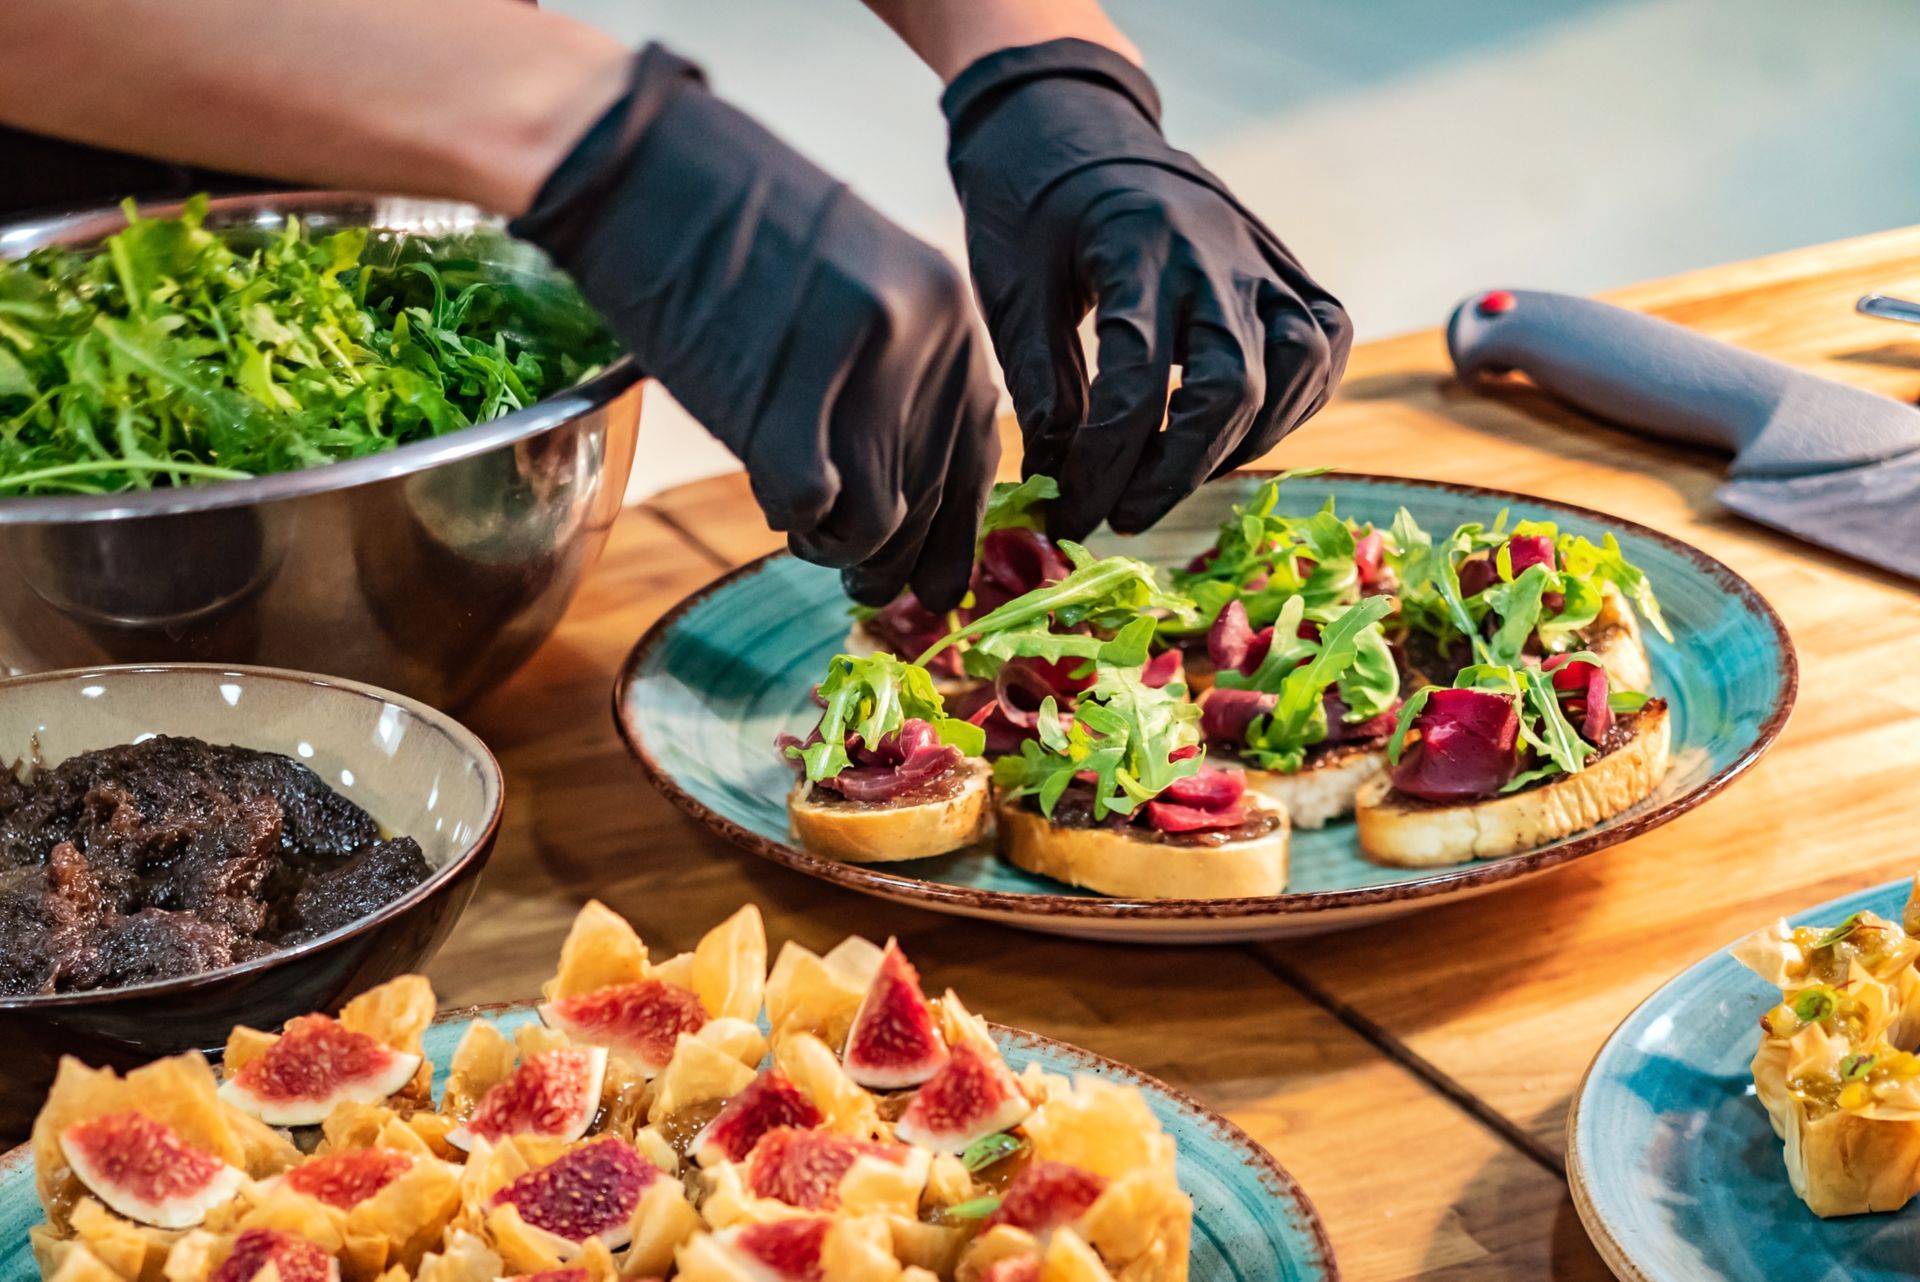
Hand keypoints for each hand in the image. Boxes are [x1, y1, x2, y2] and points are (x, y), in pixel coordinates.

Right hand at [513, 45, 999, 610]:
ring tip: (807, 534)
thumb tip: (911, 483)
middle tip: (865, 589)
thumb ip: (899, 366)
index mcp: (950, 311)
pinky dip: (790, 519)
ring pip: (878, 520)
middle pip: (932, 497)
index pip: (977, 452)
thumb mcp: (860, 278)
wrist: (643, 166)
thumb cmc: (735, 219)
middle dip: (899, 560)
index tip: (940, 579)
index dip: (958, 529)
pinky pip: (810, 508)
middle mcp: (925, 341)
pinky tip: (771, 499)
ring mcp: (859, 372)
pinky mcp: (785, 401)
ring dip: (839, 546)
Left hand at [942, 39, 1350, 539]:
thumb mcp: (1010, 289)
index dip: (1103, 466)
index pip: (1134, 384)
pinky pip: (1323, 340)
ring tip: (1176, 473)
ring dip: (1243, 440)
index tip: (1072, 514)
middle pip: (1231, 387)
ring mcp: (1259, 256)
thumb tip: (1058, 478)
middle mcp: (1213, 251)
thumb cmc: (1032, 207)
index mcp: (1135, 249)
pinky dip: (1295, 400)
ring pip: (1295, 367)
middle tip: (1122, 513)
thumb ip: (1039, 384)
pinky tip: (1238, 430)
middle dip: (1176, 470)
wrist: (1077, 122)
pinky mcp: (1284, 264)